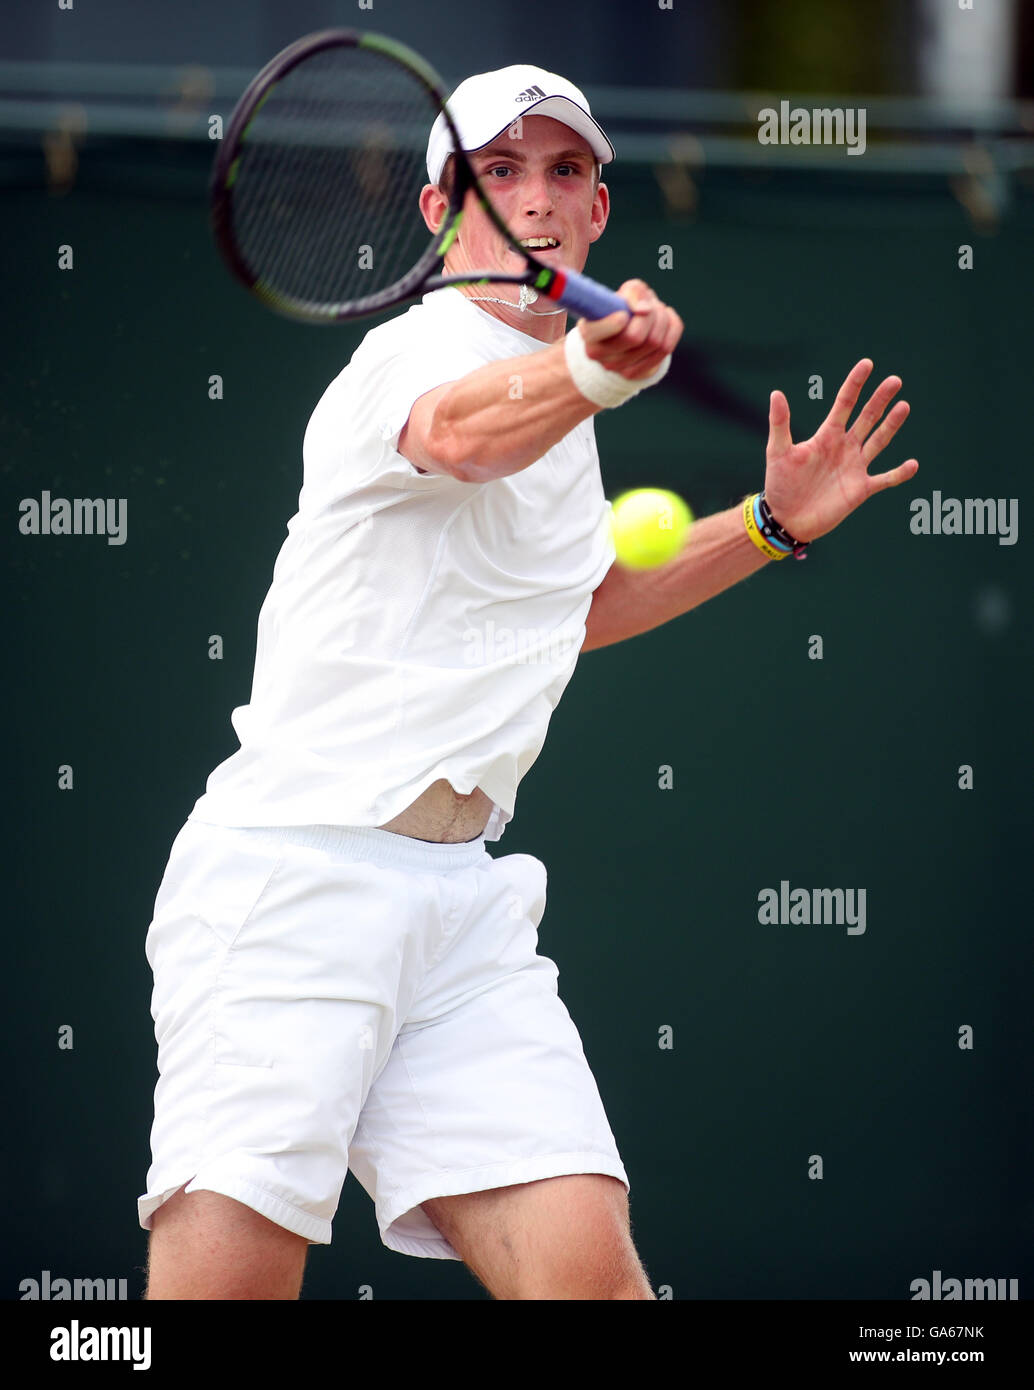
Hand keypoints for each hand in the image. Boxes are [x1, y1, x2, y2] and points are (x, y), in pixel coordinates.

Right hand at [578, 279, 682, 380]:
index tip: (623, 313)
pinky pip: (666, 347)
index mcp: (589, 333)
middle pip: (636, 337)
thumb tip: (645, 310)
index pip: (603, 333)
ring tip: (657, 310)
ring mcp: (621, 368)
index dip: (616, 322)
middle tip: (650, 305)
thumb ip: (632, 293)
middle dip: (650, 314)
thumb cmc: (618, 308)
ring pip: (655, 343)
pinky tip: (666, 319)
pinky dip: (672, 327)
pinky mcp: (641, 372)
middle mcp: (602, 355)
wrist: (622, 332)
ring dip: (662, 319)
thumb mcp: (621, 294)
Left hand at [762, 359, 918, 542]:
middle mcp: (844, 447)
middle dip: (880, 399)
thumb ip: (780, 424)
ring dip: (891, 425)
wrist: (786, 519)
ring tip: (904, 406)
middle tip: (895, 381)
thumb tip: (776, 393)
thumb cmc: (779, 485)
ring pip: (879, 441)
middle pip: (867, 418)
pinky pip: (885, 479)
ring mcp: (855, 467)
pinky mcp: (861, 489)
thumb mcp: (778, 452)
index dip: (855, 384)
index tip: (867, 364)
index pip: (845, 404)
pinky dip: (899, 473)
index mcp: (827, 435)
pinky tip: (913, 464)